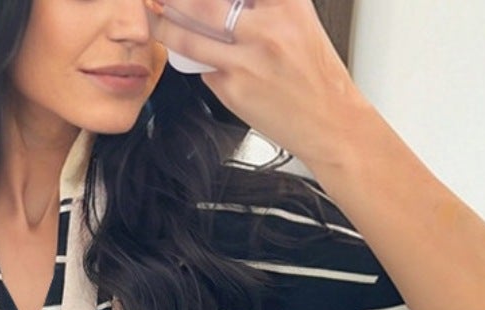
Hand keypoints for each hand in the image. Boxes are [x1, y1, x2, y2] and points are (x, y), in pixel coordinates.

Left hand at [144, 0, 367, 173]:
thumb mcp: (298, 20)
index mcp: (287, 3)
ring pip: (189, 36)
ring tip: (153, 15)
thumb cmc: (316, 74)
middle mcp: (266, 27)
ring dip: (164, 24)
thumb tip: (226, 3)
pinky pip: (204, 70)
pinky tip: (197, 57)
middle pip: (202, 2)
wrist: (331, 122)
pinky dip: (197, 62)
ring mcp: (247, 60)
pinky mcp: (234, 90)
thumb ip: (263, 6)